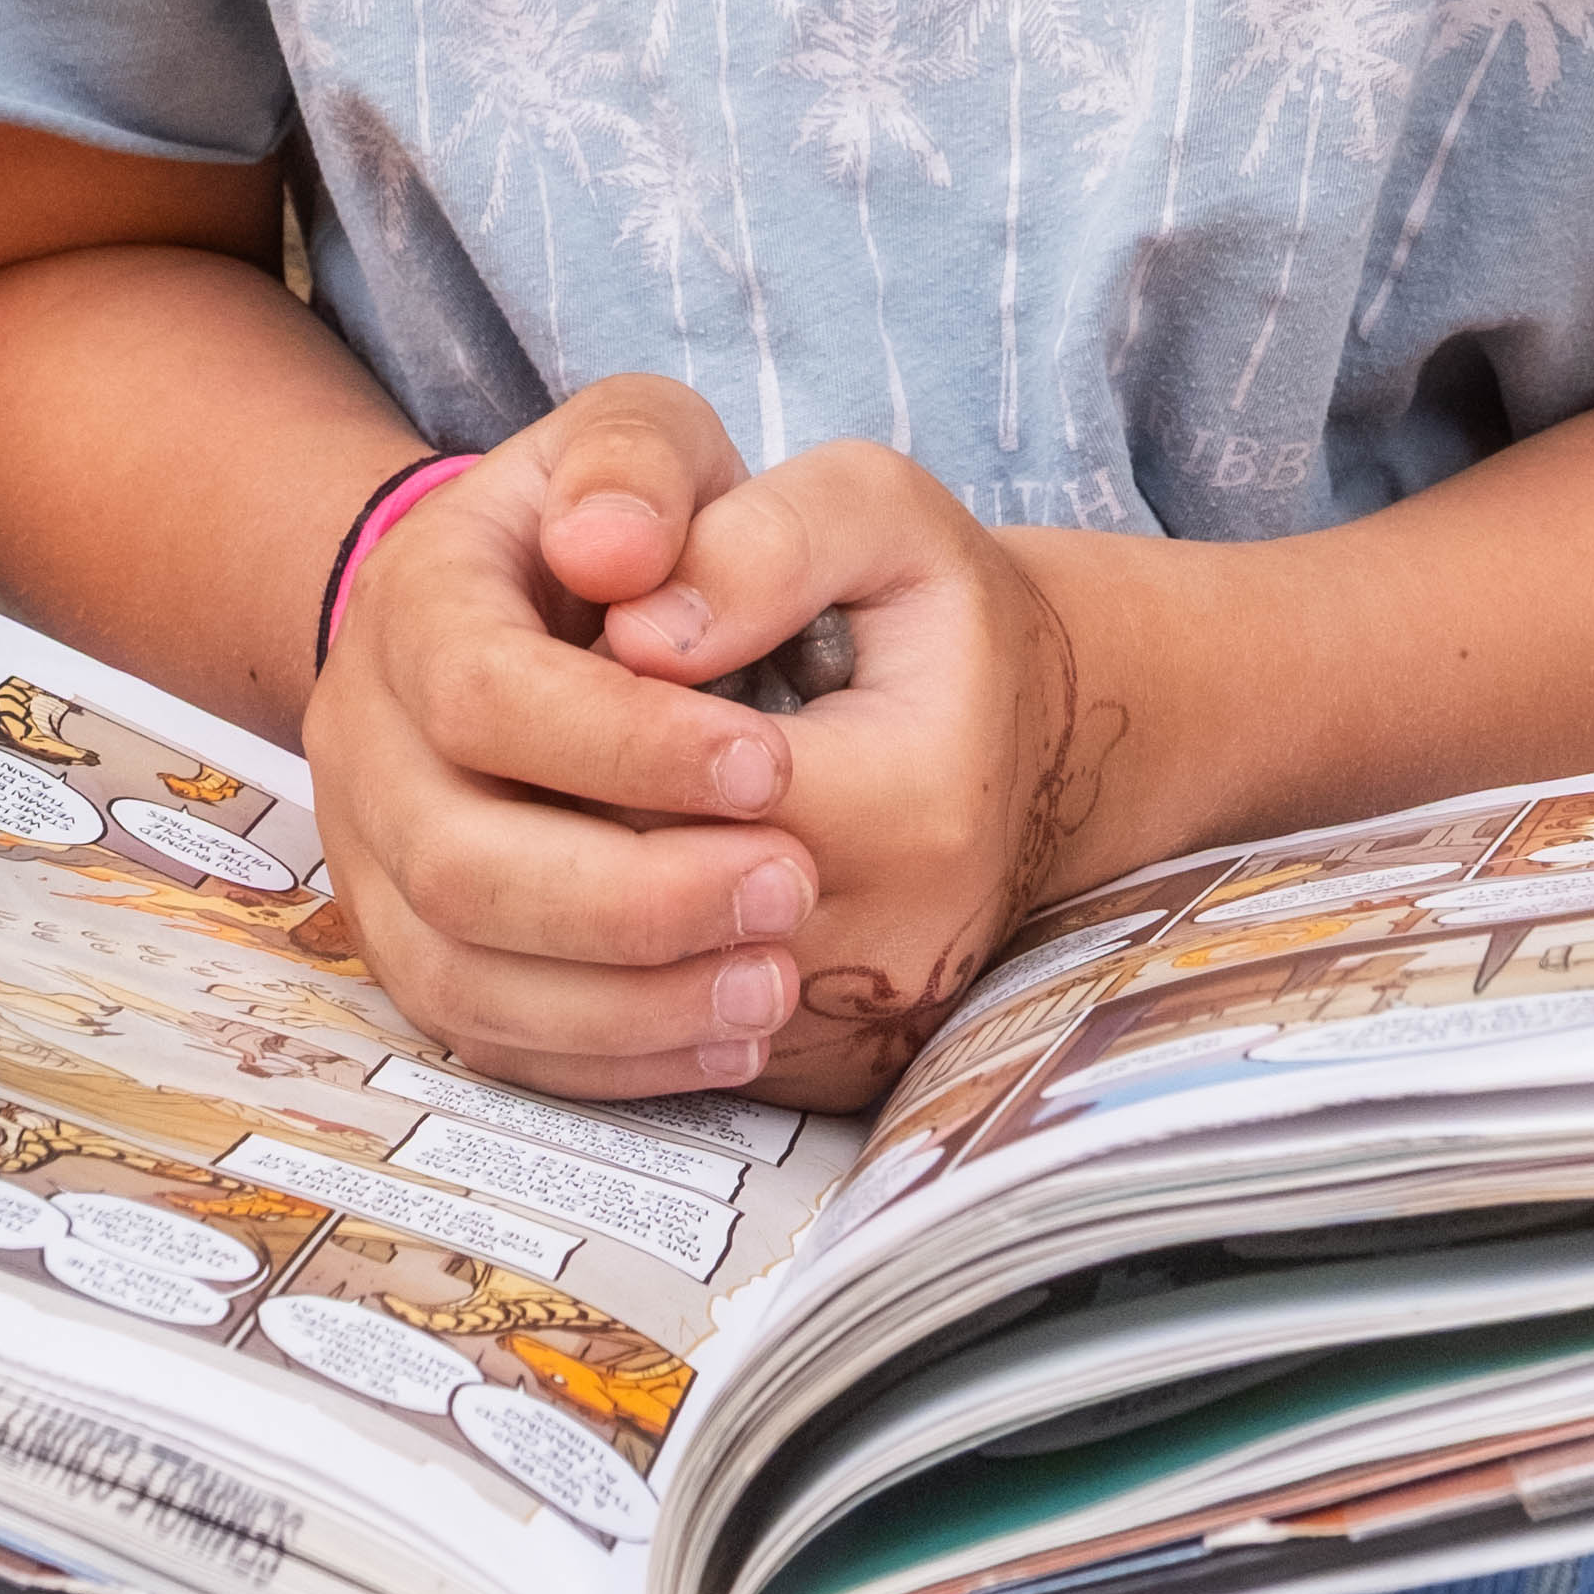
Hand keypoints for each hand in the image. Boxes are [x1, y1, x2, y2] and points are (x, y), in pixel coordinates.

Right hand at [305, 380, 831, 1099]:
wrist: (526, 609)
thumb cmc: (615, 525)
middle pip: (460, 863)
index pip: (485, 696)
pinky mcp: (419, 953)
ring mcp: (377, 862)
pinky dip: (608, 1058)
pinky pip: (489, 1043)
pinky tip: (725, 1037)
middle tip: (794, 888)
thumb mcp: (638, 438)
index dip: (624, 746)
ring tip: (773, 984)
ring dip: (626, 1002)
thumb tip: (619, 555)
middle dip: (635, 896)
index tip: (769, 763)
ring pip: (464, 979)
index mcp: (414, 606)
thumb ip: (640, 466)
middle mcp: (367, 743)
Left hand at [606, 442, 1118, 1108]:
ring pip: (625, 992)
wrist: (1029, 744)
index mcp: (906, 806)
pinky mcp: (808, 1078)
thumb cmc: (939, 618)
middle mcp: (883, 954)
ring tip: (585, 794)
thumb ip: (762, 543)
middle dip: (565, 806)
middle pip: (633, 905)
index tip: (599, 651)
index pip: (668, 796)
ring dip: (564, 891)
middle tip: (570, 731)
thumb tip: (635, 631)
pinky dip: (590, 966)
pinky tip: (596, 869)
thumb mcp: (877, 515)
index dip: (598, 721)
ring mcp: (845, 1035)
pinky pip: (649, 1048)